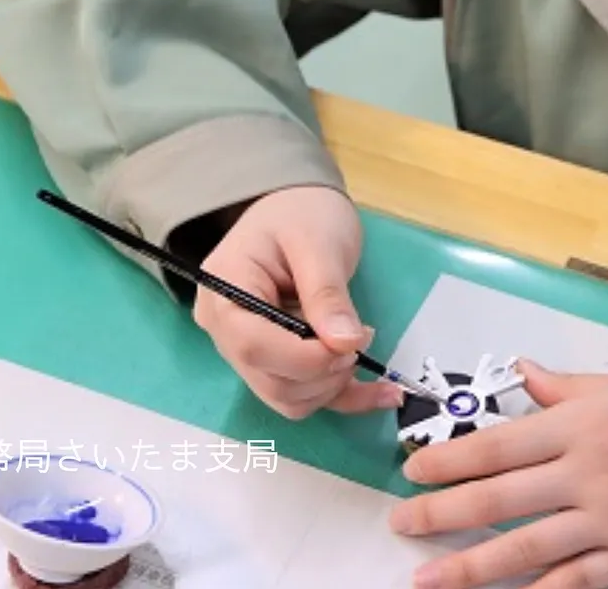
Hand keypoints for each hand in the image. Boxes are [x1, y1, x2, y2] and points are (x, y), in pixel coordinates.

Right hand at [193, 186, 402, 418]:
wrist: (297, 210)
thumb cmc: (300, 213)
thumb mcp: (318, 242)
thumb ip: (327, 293)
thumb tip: (344, 344)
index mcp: (224, 293)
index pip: (253, 345)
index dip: (305, 358)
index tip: (352, 343)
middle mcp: (226, 330)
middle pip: (270, 381)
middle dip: (325, 372)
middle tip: (362, 336)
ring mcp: (248, 350)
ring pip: (288, 398)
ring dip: (333, 385)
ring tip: (362, 342)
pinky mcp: (276, 361)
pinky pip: (306, 395)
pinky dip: (344, 397)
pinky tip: (383, 392)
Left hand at [389, 361, 607, 587]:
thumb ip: (565, 388)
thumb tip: (523, 374)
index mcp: (579, 424)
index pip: (496, 444)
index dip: (448, 459)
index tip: (412, 471)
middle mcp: (586, 473)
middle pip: (497, 499)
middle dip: (441, 514)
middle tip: (402, 524)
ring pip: (524, 549)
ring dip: (469, 567)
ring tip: (426, 579)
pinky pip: (574, 582)